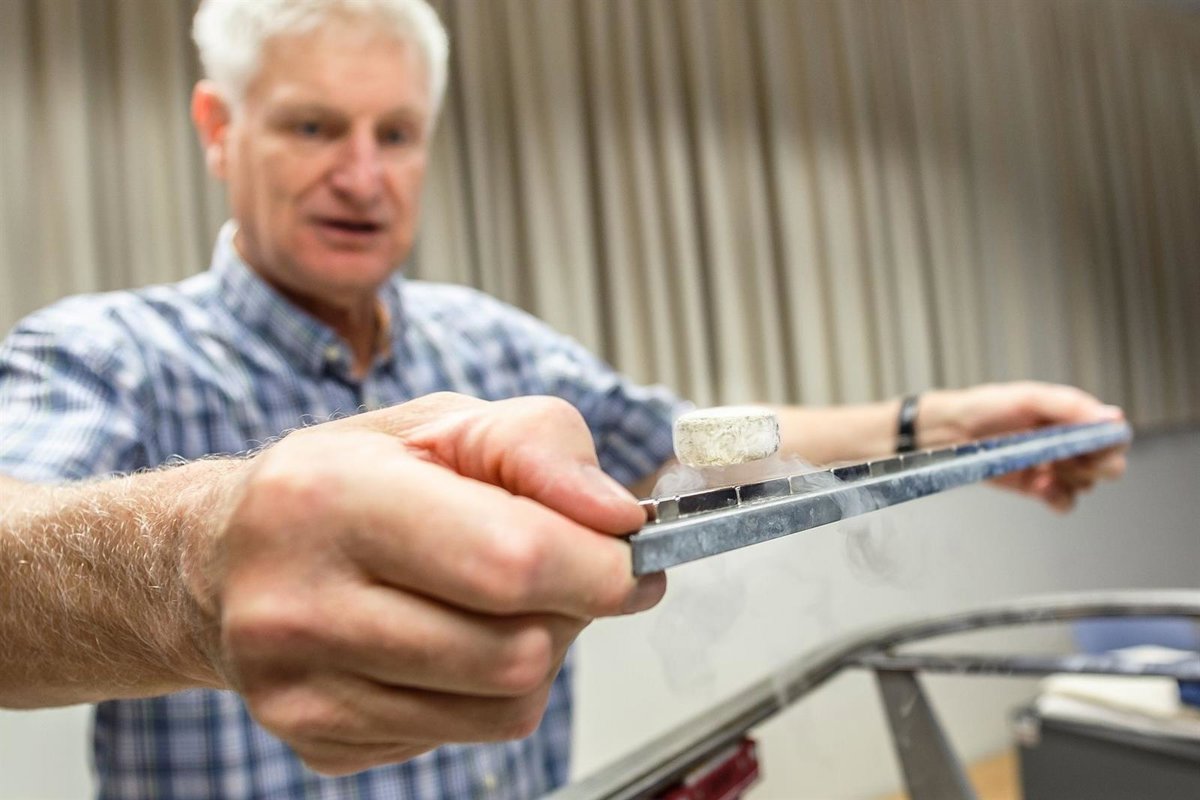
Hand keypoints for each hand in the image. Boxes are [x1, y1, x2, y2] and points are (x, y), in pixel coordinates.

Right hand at [186, 392, 661, 774]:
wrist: (224, 557)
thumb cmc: (343, 481)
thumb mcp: (439, 423)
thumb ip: (539, 447)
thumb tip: (619, 517)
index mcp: (328, 498)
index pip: (513, 559)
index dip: (601, 565)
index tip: (632, 555)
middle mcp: (298, 604)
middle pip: (518, 651)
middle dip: (571, 609)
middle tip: (558, 569)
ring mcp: (300, 690)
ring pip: (504, 706)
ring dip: (535, 652)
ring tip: (493, 601)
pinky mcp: (316, 741)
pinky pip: (464, 736)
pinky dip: (482, 689)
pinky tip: (441, 639)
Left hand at [918, 381, 1127, 511]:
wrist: (951, 430)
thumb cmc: (987, 406)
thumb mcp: (1030, 398)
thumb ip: (1070, 407)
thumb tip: (1113, 417)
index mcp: (1074, 418)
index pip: (1114, 435)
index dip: (1113, 443)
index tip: (1096, 445)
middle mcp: (1070, 444)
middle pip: (1109, 465)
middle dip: (1098, 467)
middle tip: (1071, 460)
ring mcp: (1056, 468)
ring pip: (1088, 484)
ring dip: (1072, 481)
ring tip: (1044, 470)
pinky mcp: (1038, 488)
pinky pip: (1066, 502)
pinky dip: (1059, 498)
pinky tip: (1041, 485)